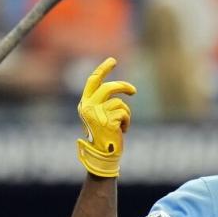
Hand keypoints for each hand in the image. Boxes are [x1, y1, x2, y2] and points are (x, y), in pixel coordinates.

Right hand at [76, 58, 135, 176]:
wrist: (103, 155)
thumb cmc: (103, 136)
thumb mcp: (99, 116)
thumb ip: (103, 102)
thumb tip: (118, 88)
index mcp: (84, 104)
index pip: (93, 81)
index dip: (103, 69)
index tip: (113, 60)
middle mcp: (88, 107)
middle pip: (109, 88)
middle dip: (123, 87)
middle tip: (133, 91)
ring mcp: (97, 113)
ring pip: (119, 102)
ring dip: (125, 113)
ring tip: (122, 124)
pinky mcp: (107, 120)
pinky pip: (124, 113)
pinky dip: (127, 122)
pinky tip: (122, 130)